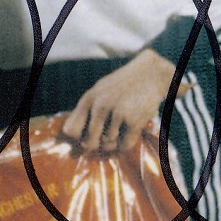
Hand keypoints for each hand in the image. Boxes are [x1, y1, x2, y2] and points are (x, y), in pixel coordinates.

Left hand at [62, 51, 179, 153]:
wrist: (150, 74)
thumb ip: (85, 109)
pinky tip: (128, 134)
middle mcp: (100, 106)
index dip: (77, 137)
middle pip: (89, 143)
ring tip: (119, 132)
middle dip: (96, 145)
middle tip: (103, 140)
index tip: (84, 137)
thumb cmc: (122, 84)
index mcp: (89, 99)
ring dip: (113, 144)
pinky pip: (124, 146)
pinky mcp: (134, 121)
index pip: (71, 130)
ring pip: (107, 146)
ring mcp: (117, 114)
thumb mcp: (99, 90)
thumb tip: (69, 135)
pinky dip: (125, 144)